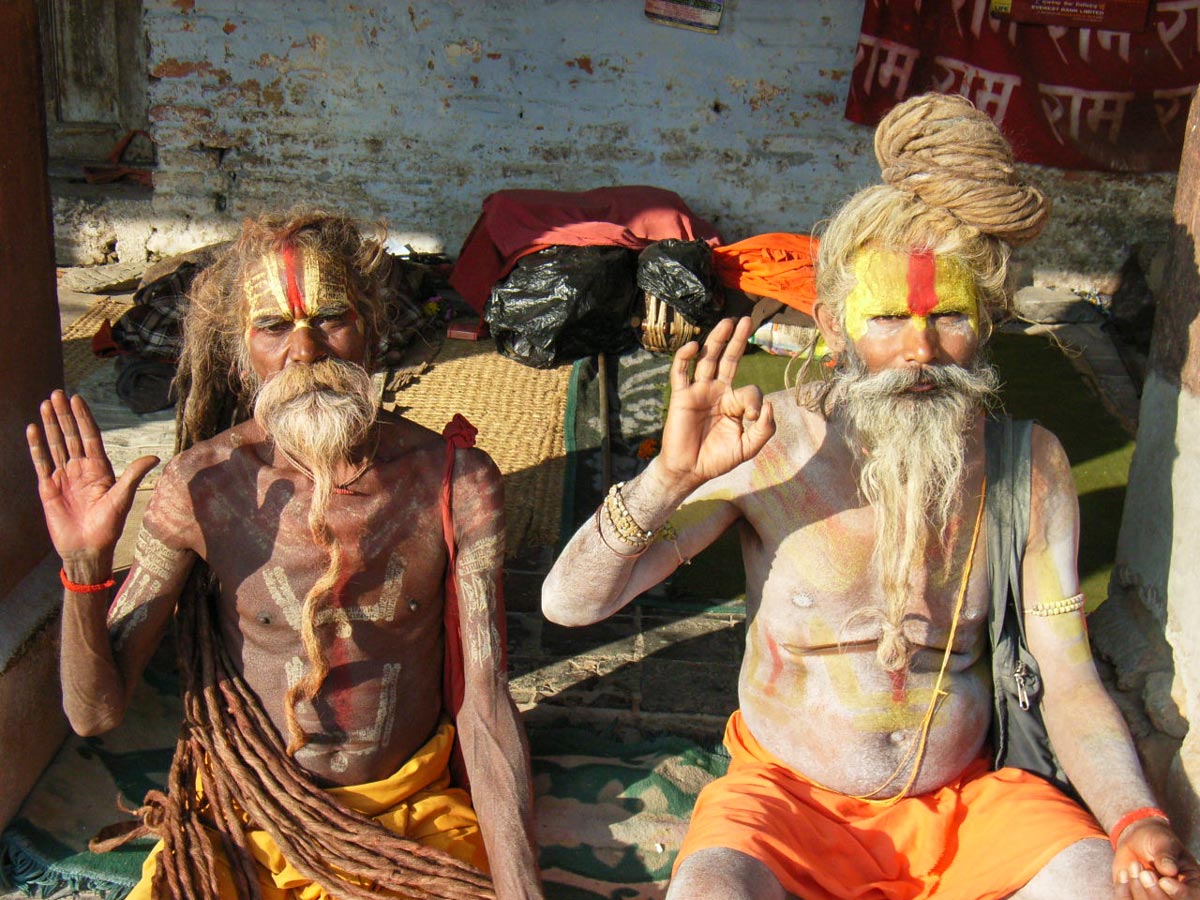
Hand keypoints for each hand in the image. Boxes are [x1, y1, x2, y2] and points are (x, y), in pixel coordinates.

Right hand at [27, 390, 158, 577]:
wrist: (87, 550)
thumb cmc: (108, 527)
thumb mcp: (122, 499)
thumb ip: (133, 475)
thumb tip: (155, 456)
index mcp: (100, 469)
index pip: (90, 436)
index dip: (84, 418)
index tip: (78, 398)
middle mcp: (81, 469)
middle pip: (71, 435)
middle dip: (65, 415)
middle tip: (57, 393)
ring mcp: (64, 477)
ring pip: (56, 444)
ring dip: (50, 424)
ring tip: (45, 404)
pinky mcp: (48, 488)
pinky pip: (41, 462)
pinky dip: (36, 446)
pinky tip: (33, 429)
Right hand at [657, 317, 774, 490]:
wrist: (689, 471)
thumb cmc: (718, 460)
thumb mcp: (749, 447)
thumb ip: (765, 429)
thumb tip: (770, 404)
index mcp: (734, 403)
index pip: (749, 388)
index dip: (755, 400)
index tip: (752, 418)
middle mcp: (716, 392)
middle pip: (728, 360)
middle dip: (738, 341)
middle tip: (747, 320)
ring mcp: (698, 392)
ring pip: (707, 359)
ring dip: (717, 340)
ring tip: (727, 322)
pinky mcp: (681, 396)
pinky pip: (681, 372)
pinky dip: (685, 357)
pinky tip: (694, 346)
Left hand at [1115, 819, 1199, 898]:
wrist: (1137, 840)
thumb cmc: (1156, 841)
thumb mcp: (1164, 843)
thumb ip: (1167, 856)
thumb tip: (1170, 870)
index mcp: (1192, 885)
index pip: (1191, 898)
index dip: (1178, 894)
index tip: (1164, 881)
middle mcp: (1175, 897)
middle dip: (1154, 892)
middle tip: (1145, 872)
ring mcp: (1154, 899)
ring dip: (1137, 888)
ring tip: (1134, 866)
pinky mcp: (1135, 898)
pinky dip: (1123, 889)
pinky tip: (1124, 873)